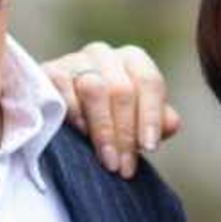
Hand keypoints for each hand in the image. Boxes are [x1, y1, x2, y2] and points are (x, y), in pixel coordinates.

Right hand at [42, 41, 181, 178]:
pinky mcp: (50, 71)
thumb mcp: (134, 119)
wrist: (56, 112)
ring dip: (103, 130)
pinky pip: (64, 92)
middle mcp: (105, 53)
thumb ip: (157, 120)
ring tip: (107, 160)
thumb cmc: (106, 116)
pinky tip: (81, 136)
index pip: (149, 82)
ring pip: (95, 90)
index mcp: (132, 59)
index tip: (149, 148)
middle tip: (123, 168)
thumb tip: (171, 124)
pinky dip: (75, 116)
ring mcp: (75, 60)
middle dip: (125, 133)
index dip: (150, 116)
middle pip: (122, 90)